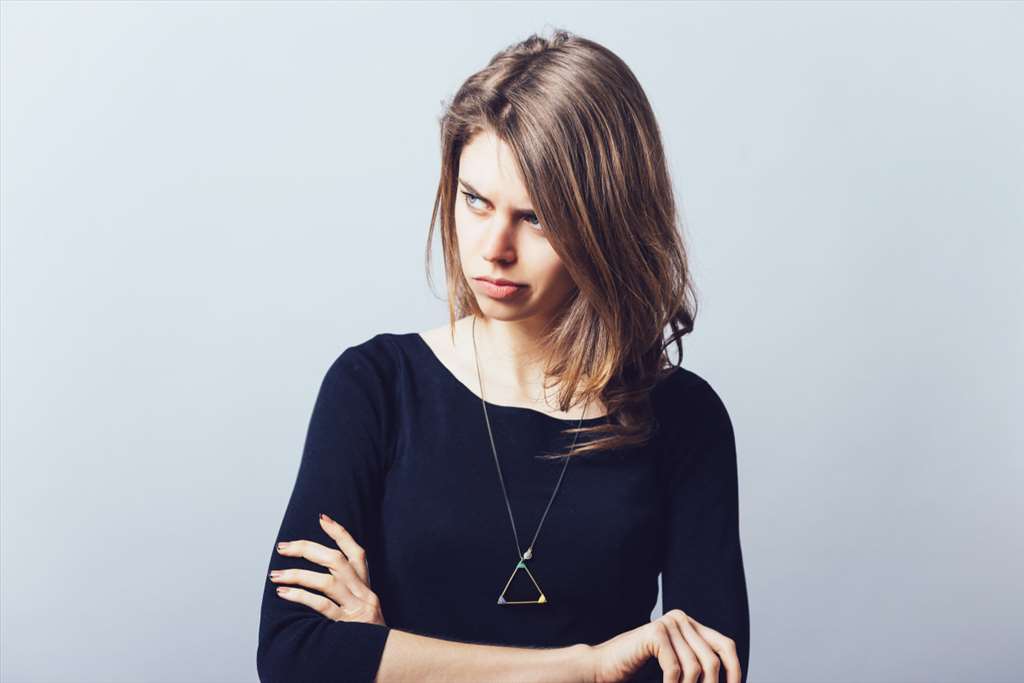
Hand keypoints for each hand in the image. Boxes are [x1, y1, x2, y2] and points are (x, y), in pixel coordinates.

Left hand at [270, 513, 385, 625]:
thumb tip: (319, 573)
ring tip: (276, 575)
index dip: (339, 533)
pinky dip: (301, 596)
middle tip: (284, 547)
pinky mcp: (347, 626)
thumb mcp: (362, 608)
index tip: (321, 518)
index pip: (356, 552)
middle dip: (308, 549)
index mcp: (367, 587)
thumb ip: (348, 592)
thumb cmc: (368, 635)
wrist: (385, 660)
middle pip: (337, 560)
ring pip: (327, 581)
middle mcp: (364, 593)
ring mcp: (356, 609)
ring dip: (298, 574)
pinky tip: (284, 593)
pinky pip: (322, 606)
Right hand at [588, 609, 740, 682]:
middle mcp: (681, 618)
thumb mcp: (677, 667)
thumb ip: (699, 667)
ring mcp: (667, 623)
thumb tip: (731, 682)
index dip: (735, 671)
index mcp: (691, 625)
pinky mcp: (655, 632)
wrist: (602, 667)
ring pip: (695, 667)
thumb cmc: (639, 672)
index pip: (726, 646)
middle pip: (712, 659)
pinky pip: (675, 668)